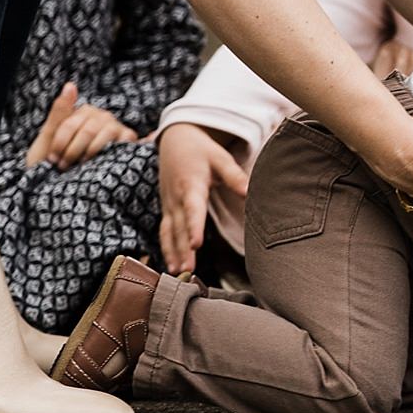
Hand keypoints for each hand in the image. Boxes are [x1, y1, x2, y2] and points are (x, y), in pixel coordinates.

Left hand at [25, 80, 137, 169]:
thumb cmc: (56, 162)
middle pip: (87, 130)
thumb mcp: (48, 137)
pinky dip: (116, 149)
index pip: (72, 123)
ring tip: (80, 167)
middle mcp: (100, 117)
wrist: (65, 188)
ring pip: (103, 134)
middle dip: (73, 151)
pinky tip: (108, 158)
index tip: (53, 160)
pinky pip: (124, 141)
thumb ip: (59, 112)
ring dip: (90, 153)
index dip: (60, 142)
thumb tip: (71, 84)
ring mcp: (114, 129)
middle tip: (64, 167)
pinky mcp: (126, 141)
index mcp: (81, 113)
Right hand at [158, 121, 249, 270]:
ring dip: (172, 253)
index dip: (193, 226)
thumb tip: (248, 191)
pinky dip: (166, 249)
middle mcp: (176, 198)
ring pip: (169, 232)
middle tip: (188, 269)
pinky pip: (164, 232)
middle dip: (182, 249)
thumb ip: (233, 176)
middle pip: (179, 227)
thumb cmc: (200, 150)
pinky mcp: (166, 210)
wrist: (174, 140)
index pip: (192, 209)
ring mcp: (169, 205)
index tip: (196, 243)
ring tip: (178, 272)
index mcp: (191, 184)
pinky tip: (172, 266)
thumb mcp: (219, 157)